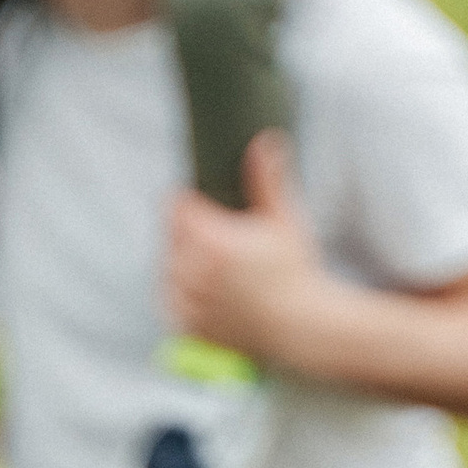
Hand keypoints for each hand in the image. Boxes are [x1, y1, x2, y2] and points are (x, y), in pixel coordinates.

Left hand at [165, 134, 336, 372]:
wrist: (301, 328)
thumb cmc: (296, 271)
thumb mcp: (284, 220)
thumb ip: (268, 180)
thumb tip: (265, 140)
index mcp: (212, 242)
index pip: (176, 208)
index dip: (186, 201)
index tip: (197, 201)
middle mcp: (193, 273)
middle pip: (170, 238)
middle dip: (184, 232)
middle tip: (210, 232)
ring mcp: (188, 303)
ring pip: (166, 270)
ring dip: (179, 262)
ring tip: (209, 261)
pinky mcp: (188, 327)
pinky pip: (170, 302)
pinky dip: (180, 294)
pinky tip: (203, 288)